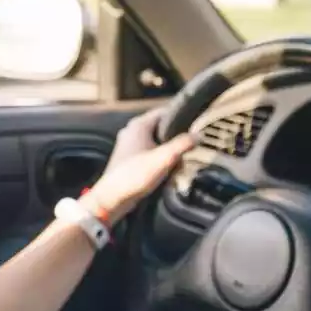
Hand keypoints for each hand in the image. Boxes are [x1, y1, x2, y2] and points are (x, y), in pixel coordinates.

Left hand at [84, 107, 194, 224]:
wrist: (111, 199)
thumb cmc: (134, 176)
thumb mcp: (164, 158)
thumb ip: (182, 145)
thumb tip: (199, 135)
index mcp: (138, 125)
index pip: (165, 112)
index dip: (181, 118)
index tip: (194, 126)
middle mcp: (132, 131)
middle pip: (161, 128)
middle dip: (175, 139)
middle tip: (187, 149)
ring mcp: (129, 145)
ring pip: (156, 142)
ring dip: (168, 152)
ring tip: (177, 163)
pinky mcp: (129, 159)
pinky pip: (150, 153)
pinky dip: (159, 160)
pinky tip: (165, 171)